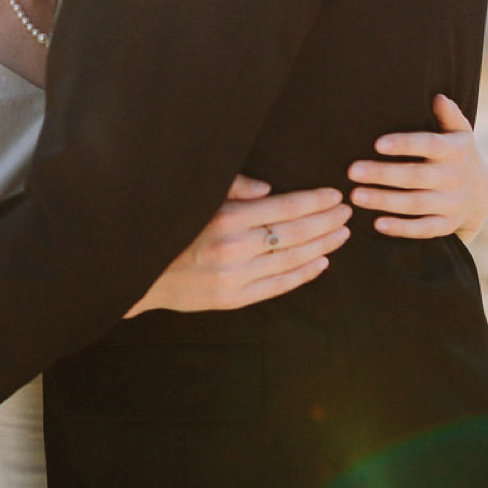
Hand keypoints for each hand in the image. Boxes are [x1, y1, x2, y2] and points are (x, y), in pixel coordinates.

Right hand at [125, 178, 349, 315]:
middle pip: (295, 234)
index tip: (335, 194)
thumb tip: (268, 188)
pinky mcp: (234, 299)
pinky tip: (322, 262)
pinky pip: (279, 286)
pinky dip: (304, 274)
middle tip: (348, 211)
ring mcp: (236, 277)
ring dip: (323, 246)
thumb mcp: (196, 198)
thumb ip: (232, 187)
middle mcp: (234, 248)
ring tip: (343, 233)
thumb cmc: (171, 226)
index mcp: (226, 218)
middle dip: (327, 221)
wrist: (140, 273)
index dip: (314, 201)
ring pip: (292, 260)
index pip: (284, 207)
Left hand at [347, 96, 487, 241]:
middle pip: (416, 176)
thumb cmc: (456, 153)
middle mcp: (455, 177)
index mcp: (455, 151)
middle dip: (382, 174)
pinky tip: (376, 223)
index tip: (377, 144)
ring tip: (355, 196)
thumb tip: (438, 97)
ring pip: (415, 204)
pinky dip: (401, 228)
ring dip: (384, 201)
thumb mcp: (459, 132)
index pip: (429, 145)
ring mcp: (452, 204)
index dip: (404, 144)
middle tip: (352, 171)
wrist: (481, 190)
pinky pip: (424, 229)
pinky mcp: (448, 225)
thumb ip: (449, 115)